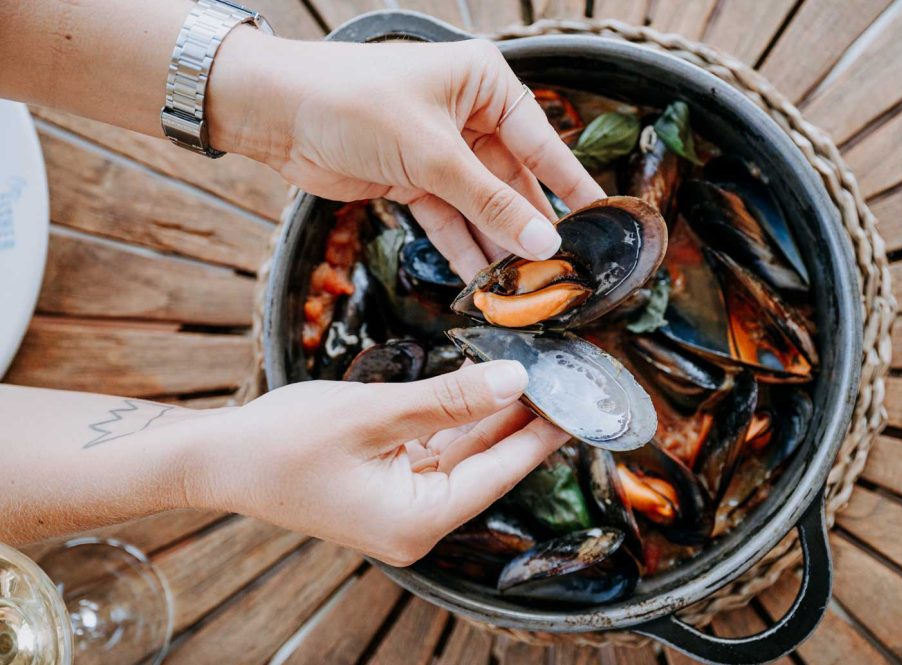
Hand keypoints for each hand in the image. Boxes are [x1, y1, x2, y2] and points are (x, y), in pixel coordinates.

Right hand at [185, 361, 568, 565]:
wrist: (218, 459)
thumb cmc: (283, 442)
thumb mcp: (373, 415)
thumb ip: (448, 399)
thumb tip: (513, 379)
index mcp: (416, 520)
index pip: (499, 472)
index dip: (541, 435)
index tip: (579, 404)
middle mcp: (415, 520)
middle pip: (487, 465)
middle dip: (523, 422)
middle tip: (564, 381)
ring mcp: (401, 503)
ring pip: (464, 454)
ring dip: (493, 417)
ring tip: (534, 378)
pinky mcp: (388, 483)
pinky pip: (437, 450)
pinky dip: (459, 419)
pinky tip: (483, 388)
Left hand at [209, 30, 604, 279]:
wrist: (276, 112)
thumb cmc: (354, 102)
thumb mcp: (432, 153)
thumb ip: (490, 201)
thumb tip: (544, 241)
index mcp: (484, 84)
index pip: (541, 141)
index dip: (570, 184)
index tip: (600, 219)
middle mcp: (468, 114)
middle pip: (511, 180)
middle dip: (528, 226)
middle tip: (558, 270)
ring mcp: (440, 150)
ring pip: (480, 205)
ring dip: (495, 244)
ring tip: (522, 285)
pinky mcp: (413, 179)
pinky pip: (448, 218)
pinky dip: (461, 247)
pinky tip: (480, 280)